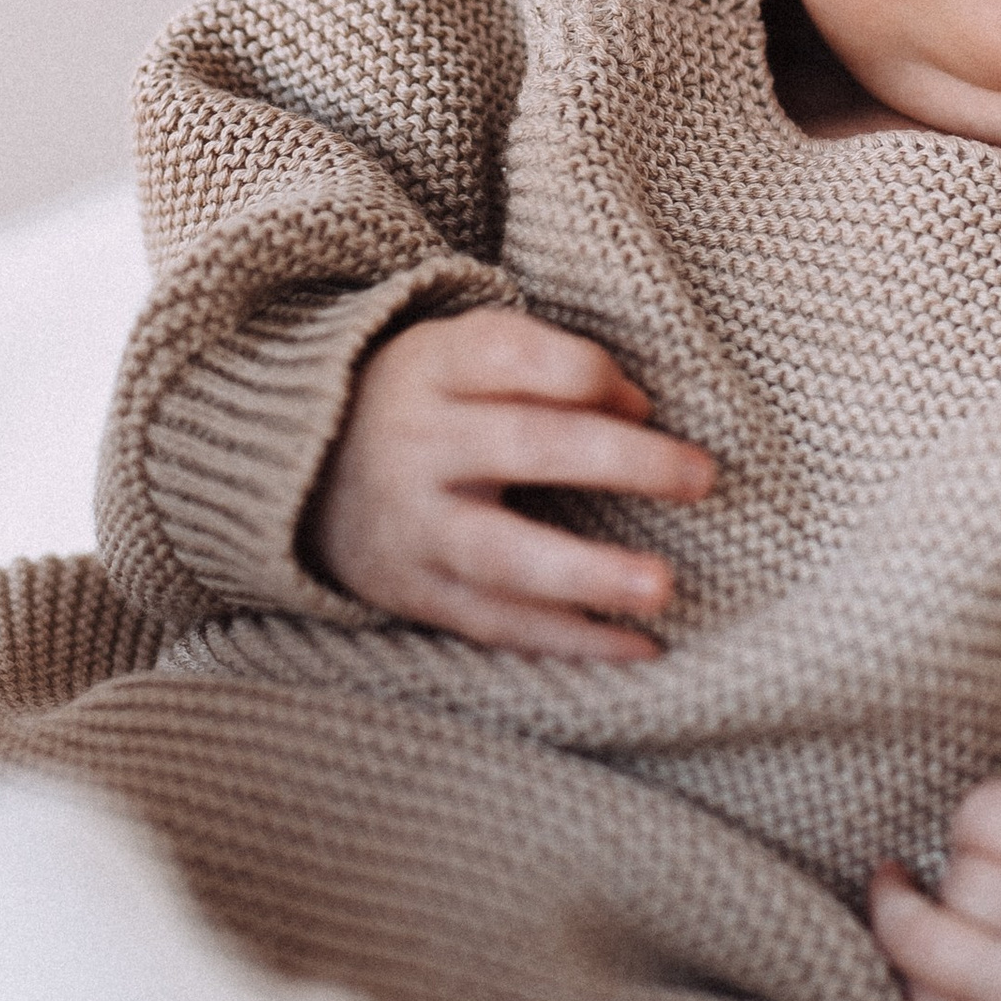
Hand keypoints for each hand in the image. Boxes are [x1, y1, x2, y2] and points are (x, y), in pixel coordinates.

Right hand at [305, 305, 712, 656]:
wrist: (300, 472)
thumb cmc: (425, 402)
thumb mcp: (460, 355)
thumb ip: (546, 365)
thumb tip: (638, 408)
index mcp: (432, 367)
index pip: (517, 354)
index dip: (590, 374)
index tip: (644, 401)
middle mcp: (417, 443)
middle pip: (527, 446)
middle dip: (620, 462)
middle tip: (700, 477)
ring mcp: (412, 526)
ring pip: (504, 554)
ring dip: (588, 574)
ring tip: (661, 588)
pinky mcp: (413, 593)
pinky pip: (496, 623)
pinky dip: (569, 639)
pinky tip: (637, 646)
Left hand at [868, 760, 1000, 1000]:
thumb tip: (982, 807)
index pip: (978, 815)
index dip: (984, 813)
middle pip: (955, 880)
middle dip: (964, 866)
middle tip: (991, 868)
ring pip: (923, 950)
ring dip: (908, 920)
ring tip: (899, 897)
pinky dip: (920, 989)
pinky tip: (925, 965)